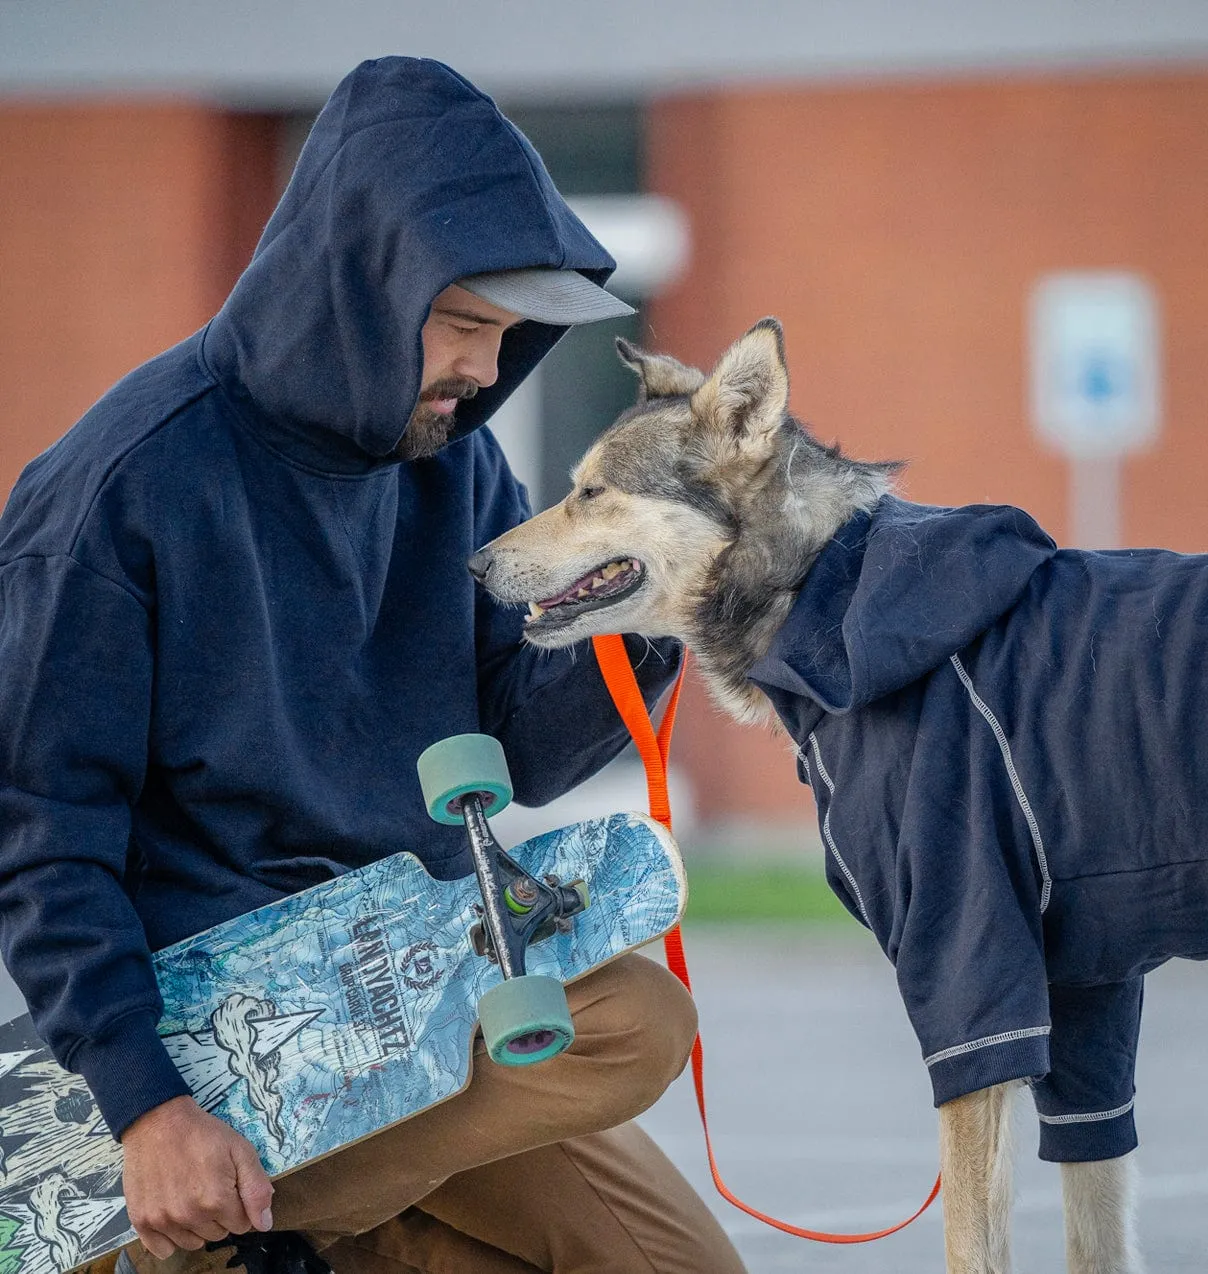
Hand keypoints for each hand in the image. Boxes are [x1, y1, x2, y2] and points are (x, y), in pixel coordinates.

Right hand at [120, 1095, 273, 1258]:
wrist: (159, 1122)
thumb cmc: (203, 1134)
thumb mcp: (241, 1150)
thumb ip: (256, 1188)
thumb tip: (264, 1224)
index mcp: (216, 1200)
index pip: (241, 1225)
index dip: (239, 1206)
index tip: (230, 1186)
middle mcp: (189, 1216)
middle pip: (218, 1235)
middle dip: (220, 1215)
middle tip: (209, 1185)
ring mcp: (162, 1221)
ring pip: (193, 1243)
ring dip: (196, 1226)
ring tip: (191, 1195)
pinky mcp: (141, 1221)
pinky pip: (162, 1250)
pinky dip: (170, 1238)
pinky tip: (173, 1214)